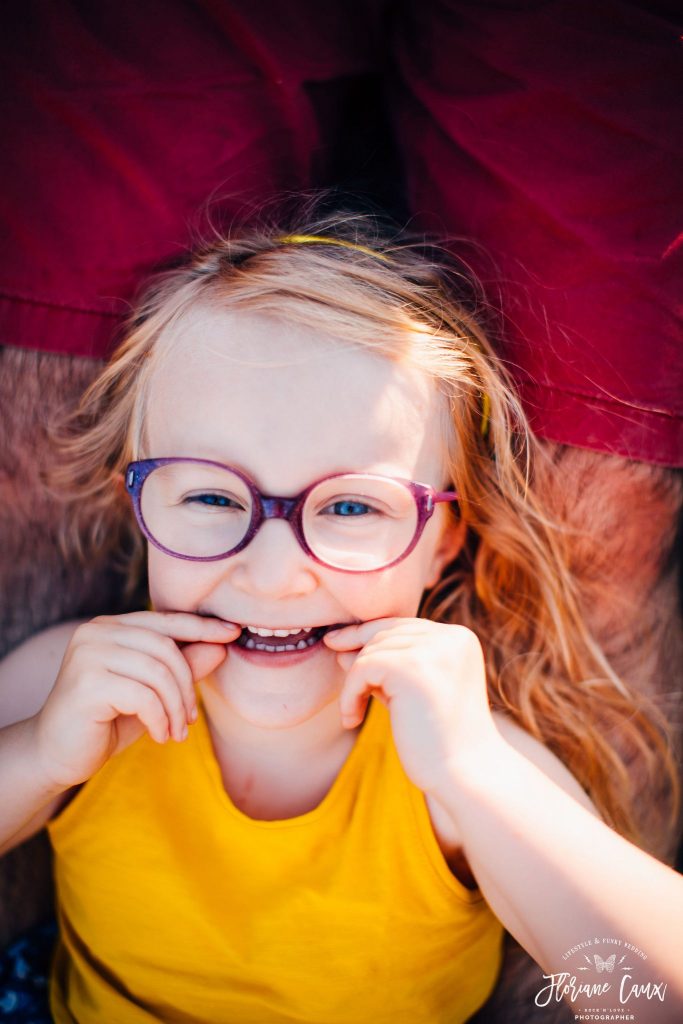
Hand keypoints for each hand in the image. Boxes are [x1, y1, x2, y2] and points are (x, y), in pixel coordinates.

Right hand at [34, 611, 240, 788]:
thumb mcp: (153, 692)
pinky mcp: (87, 684)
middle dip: (187, 686)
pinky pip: (143, 697)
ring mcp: (88, 655)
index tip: (233, 633)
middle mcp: (95, 632)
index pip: (165, 620)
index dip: (202, 626)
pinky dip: (159, 720)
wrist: (56, 755)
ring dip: (175, 708)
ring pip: (157, 673)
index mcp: (110, 626)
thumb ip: (183, 667)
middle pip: (165, 647)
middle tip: (190, 720)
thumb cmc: (106, 721)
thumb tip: (222, 646)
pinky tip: (159, 736)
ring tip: (176, 732)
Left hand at [324, 617, 499, 796]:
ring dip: (354, 684)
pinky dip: (349, 694)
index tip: (337, 649)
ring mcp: (434, 649)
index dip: (367, 636)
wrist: (465, 774)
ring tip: (354, 713)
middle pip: (384, 633)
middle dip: (358, 659)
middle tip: (347, 695)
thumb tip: (341, 648)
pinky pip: (362, 668)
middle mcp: (450, 637)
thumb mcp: (411, 693)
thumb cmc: (439, 740)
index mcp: (459, 639)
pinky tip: (352, 719)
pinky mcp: (413, 667)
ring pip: (370, 650)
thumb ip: (385, 668)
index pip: (402, 625)